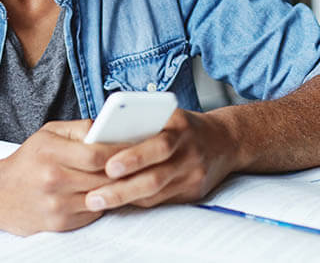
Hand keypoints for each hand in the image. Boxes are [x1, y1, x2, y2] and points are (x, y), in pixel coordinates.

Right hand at [0, 120, 124, 234]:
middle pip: (104, 177)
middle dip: (124, 170)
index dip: (120, 151)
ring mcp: (57, 205)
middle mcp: (53, 180)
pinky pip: (93, 213)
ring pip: (102, 197)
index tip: (134, 147)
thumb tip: (109, 129)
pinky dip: (102, 202)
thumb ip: (79, 128)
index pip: (96, 154)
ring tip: (126, 177)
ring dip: (117, 188)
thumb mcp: (48, 133)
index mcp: (50, 153)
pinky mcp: (60, 223)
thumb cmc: (26, 161)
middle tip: (140, 163)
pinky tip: (105, 192)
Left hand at [82, 109, 236, 210]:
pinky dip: (138, 202)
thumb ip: (141, 123)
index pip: (158, 146)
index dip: (133, 157)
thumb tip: (101, 138)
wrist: (225, 141)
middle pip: (155, 177)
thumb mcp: (166, 115)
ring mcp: (193, 176)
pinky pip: (162, 201)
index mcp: (180, 129)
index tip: (107, 166)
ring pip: (156, 194)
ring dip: (124, 200)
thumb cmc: (182, 126)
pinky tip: (116, 203)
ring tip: (96, 202)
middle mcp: (189, 154)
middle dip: (122, 189)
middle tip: (93, 197)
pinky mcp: (194, 193)